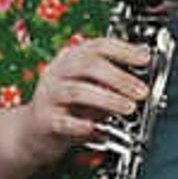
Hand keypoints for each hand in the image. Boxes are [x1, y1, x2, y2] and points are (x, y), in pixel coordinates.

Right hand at [22, 33, 157, 159]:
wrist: (32, 132)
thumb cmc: (68, 107)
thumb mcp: (91, 89)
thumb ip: (112, 85)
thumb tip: (142, 85)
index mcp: (70, 60)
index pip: (96, 46)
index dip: (123, 50)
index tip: (145, 59)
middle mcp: (56, 73)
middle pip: (86, 65)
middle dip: (119, 78)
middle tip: (141, 91)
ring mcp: (48, 96)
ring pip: (77, 91)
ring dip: (108, 100)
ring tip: (128, 108)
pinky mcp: (44, 120)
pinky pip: (64, 121)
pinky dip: (83, 125)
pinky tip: (99, 129)